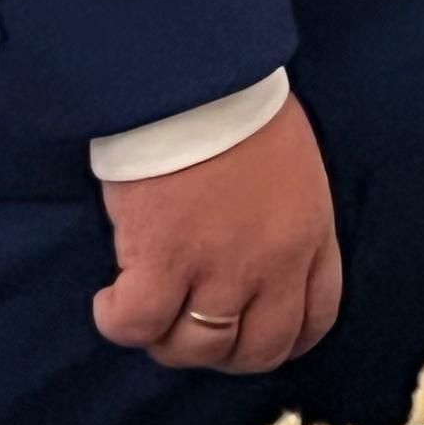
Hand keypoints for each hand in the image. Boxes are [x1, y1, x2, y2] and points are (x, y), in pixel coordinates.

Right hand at [92, 89, 341, 378]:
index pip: (313, 322)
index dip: (277, 341)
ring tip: (147, 309)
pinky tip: (111, 301)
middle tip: (189, 325)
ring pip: (195, 348)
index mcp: (311, 235)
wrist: (194, 73)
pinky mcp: (161, 261)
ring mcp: (218, 269)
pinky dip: (119, 321)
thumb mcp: (292, 165)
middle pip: (256, 350)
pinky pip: (139, 324)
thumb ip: (285, 220)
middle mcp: (272, 265)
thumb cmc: (238, 102)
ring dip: (167, 340)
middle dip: (222, 351)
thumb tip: (255, 253)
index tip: (248, 333)